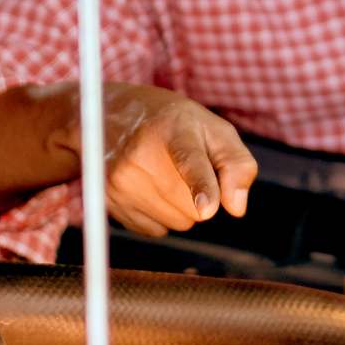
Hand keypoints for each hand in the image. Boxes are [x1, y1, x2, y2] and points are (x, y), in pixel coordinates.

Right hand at [54, 83, 257, 235]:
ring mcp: (119, 180)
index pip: (189, 162)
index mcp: (173, 129)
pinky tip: (150, 187)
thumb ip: (237, 164)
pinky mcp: (108, 201)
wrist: (115, 114)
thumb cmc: (176, 125)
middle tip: (186, 167)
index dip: (201, 185)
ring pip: (177, 222)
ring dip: (181, 207)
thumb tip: (236, 207)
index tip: (207, 208)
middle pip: (192, 208)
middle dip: (201, 197)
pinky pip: (155, 230)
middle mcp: (139, 154)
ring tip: (166, 174)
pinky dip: (160, 215)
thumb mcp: (215, 130)